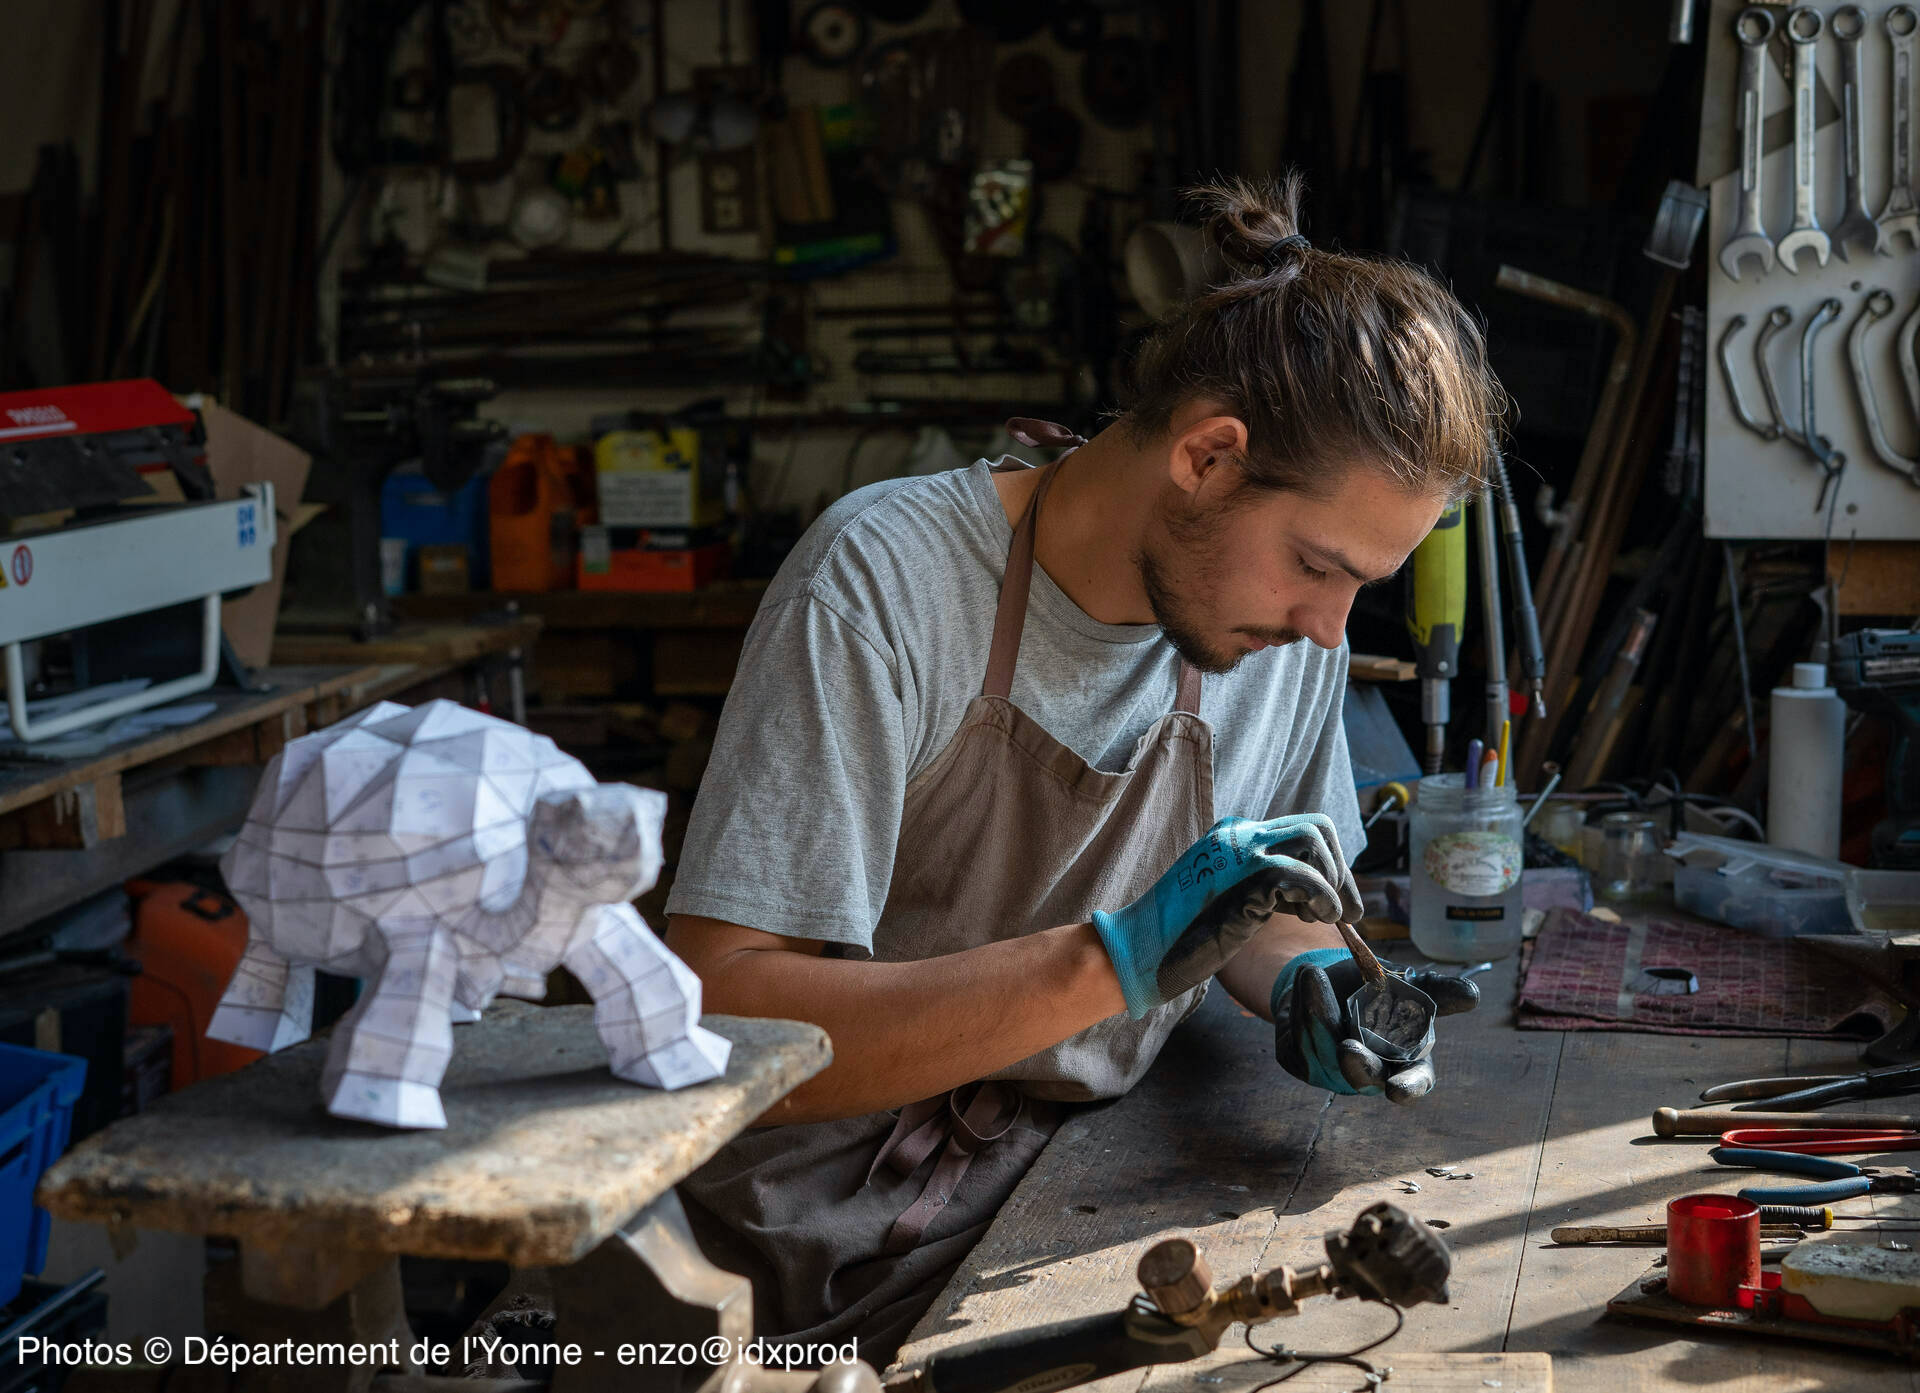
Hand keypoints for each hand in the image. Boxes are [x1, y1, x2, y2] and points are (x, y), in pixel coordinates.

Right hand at [1091, 815, 1362, 1018]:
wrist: (1138, 951)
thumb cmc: (1180, 937)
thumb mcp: (1228, 899)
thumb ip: (1260, 886)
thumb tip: (1309, 895)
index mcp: (1233, 837)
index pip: (1300, 832)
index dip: (1328, 866)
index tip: (1336, 904)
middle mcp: (1238, 835)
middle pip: (1315, 827)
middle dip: (1340, 870)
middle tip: (1346, 912)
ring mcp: (1239, 853)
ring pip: (1313, 840)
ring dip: (1333, 880)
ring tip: (1328, 918)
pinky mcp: (1242, 880)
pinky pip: (1300, 874)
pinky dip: (1321, 896)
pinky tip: (1319, 919)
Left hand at [1271, 948, 1479, 1102]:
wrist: (1327, 980)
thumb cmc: (1378, 990)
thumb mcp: (1410, 984)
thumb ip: (1437, 991)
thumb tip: (1472, 994)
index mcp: (1407, 1061)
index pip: (1414, 1083)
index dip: (1409, 1088)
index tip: (1399, 1089)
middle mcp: (1372, 1073)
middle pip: (1365, 1078)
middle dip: (1360, 1067)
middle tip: (1355, 1054)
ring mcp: (1334, 1072)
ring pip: (1325, 1053)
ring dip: (1320, 1015)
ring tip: (1314, 974)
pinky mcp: (1302, 1061)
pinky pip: (1299, 1041)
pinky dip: (1302, 1006)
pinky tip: (1307, 982)